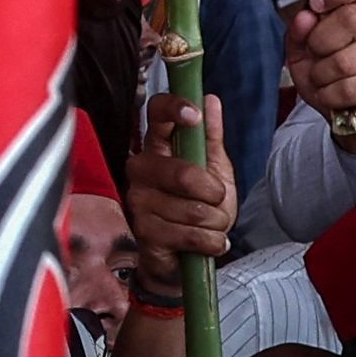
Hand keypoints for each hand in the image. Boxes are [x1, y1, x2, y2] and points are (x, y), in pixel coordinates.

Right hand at [127, 83, 234, 304]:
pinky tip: (205, 242)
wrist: (186, 257)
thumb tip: (211, 100)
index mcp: (158, 147)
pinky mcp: (143, 230)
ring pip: (192, 209)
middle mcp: (141, 169)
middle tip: (216, 202)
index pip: (155, 114)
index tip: (193, 114)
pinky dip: (209, 242)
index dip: (174, 109)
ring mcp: (139, 200)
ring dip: (214, 223)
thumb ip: (211, 138)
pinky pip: (189, 234)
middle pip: (181, 173)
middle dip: (212, 193)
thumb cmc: (199, 208)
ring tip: (209, 226)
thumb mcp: (215, 171)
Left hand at [291, 0, 355, 155]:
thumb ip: (298, 32)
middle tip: (317, 57)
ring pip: (346, 60)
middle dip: (319, 43)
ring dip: (322, 76)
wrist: (355, 122)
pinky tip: (336, 98)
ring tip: (326, 82)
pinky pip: (351, 88)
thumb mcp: (302, 54)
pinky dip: (331, 96)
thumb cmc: (330, 80)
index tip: (316, 5)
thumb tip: (305, 16)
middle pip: (350, 18)